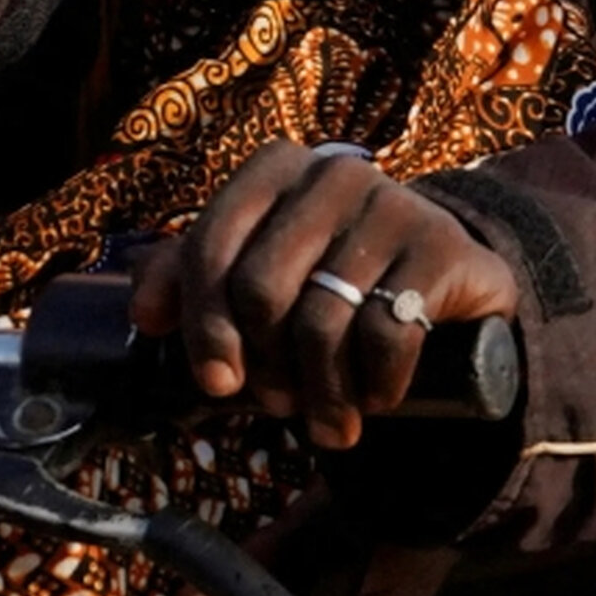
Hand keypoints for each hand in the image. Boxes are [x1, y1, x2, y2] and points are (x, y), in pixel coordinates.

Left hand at [129, 141, 519, 446]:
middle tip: (281, 405)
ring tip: (330, 425)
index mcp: (276, 170)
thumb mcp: (263, 268)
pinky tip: (377, 399)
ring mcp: (392, 204)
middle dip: (266, 366)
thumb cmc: (335, 276)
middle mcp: (334, 173)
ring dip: (322, 393)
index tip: (217, 384)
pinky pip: (387, 333)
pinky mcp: (440, 245)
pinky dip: (376, 384)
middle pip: (262, 289)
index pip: (211, 250)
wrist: (449, 277)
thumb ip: (192, 276)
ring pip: (323, 320)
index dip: (205, 327)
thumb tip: (145, 313)